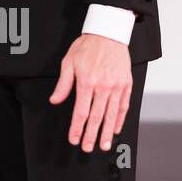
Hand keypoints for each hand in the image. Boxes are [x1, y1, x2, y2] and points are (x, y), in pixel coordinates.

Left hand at [49, 34, 131, 151]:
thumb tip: (55, 100)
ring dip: (107, 132)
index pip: (81, 112)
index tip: (74, 139)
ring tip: (104, 145)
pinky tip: (116, 129)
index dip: (77, 128)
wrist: (109, 32)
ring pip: (111, 114)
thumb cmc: (87, 46)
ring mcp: (117, 86)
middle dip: (91, 135)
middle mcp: (103, 86)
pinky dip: (120, 119)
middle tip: (88, 148)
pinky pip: (124, 105)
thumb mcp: (69, 62)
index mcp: (87, 82)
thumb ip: (63, 84)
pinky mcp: (126, 84)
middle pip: (97, 117)